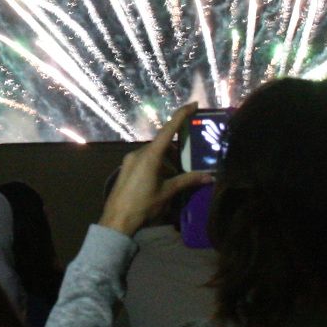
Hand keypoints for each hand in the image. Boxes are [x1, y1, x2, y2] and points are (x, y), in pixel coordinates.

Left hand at [100, 103, 214, 236]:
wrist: (116, 221)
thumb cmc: (143, 205)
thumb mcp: (168, 192)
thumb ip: (187, 181)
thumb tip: (209, 177)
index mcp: (150, 155)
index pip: (169, 129)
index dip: (182, 115)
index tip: (193, 104)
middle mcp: (138, 153)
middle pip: (162, 144)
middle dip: (176, 151)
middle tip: (189, 160)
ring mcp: (130, 161)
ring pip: (153, 154)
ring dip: (166, 162)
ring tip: (176, 176)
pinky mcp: (126, 169)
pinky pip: (144, 161)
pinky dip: (156, 166)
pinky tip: (162, 181)